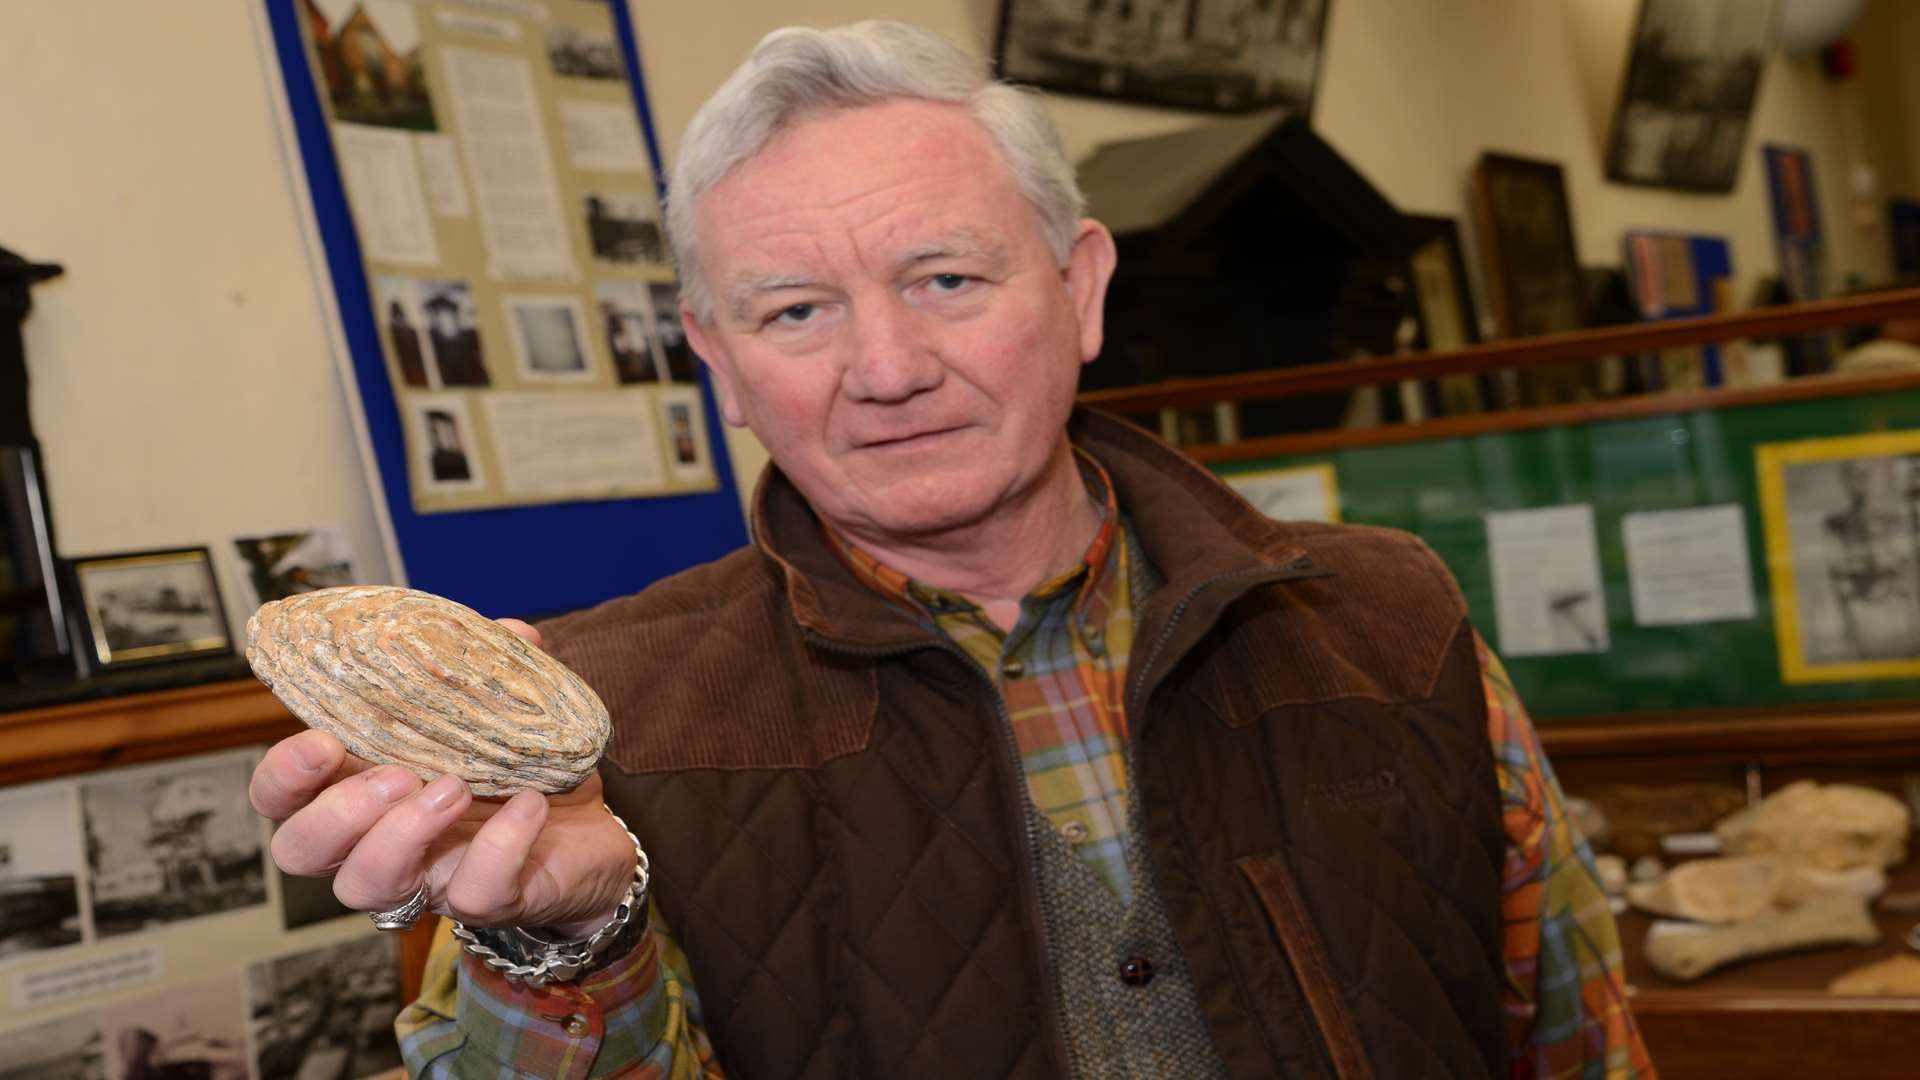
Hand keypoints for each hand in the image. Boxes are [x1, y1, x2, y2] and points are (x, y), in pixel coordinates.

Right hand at [249, 618, 633, 936]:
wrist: (593, 834)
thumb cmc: (523, 771)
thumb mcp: (503, 714)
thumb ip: (491, 669)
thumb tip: (510, 629)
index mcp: (362, 789)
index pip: (282, 797)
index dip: (283, 775)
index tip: (322, 741)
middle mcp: (379, 841)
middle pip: (300, 851)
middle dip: (336, 812)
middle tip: (397, 773)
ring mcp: (428, 879)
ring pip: (365, 886)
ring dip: (401, 834)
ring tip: (455, 787)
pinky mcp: (487, 901)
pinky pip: (475, 893)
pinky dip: (501, 845)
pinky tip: (531, 804)